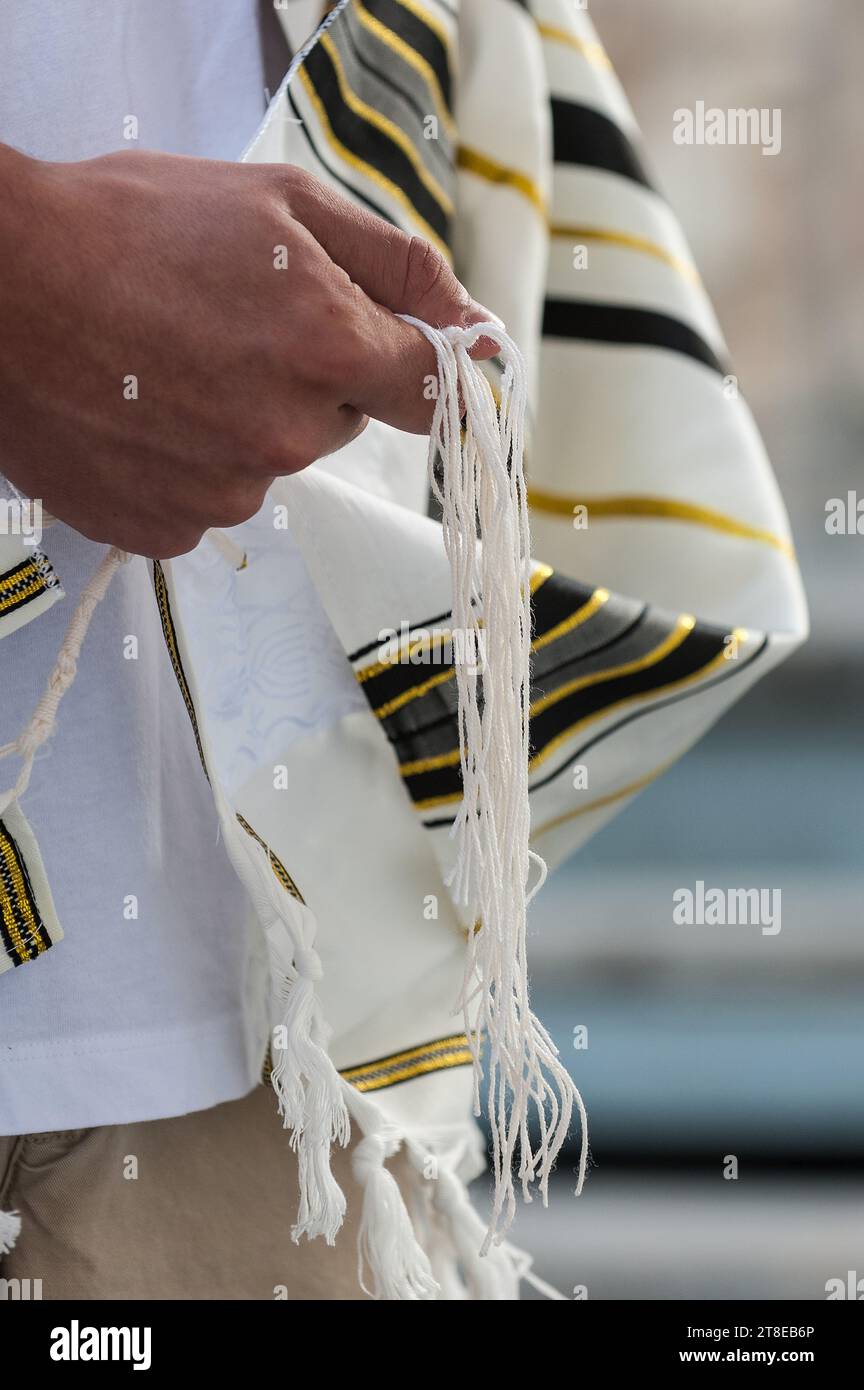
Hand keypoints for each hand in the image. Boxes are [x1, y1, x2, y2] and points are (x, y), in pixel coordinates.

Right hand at [0, 145, 497, 556]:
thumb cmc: (127, 227)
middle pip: (339, 423)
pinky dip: (184, 464)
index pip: (431, 393)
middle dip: (307, 379)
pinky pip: (206, 501)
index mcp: (331, 353)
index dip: (411, 364)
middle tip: (228, 324)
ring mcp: (222, 495)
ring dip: (239, 422)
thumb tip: (473, 323)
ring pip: (270, 463)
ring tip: (166, 363)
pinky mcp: (165, 529)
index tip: (391, 352)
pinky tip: (140, 411)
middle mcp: (287, 440)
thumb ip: (394, 265)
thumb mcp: (279, 204)